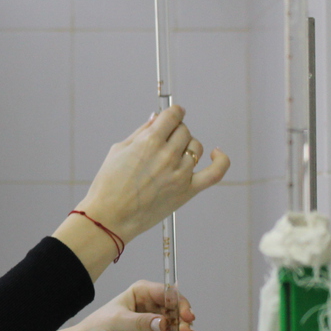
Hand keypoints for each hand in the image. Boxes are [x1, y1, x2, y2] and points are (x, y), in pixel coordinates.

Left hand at [40, 281, 197, 330]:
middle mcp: (150, 308)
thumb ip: (140, 322)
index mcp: (140, 294)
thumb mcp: (116, 322)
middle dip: (184, 319)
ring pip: (177, 326)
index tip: (185, 314)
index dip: (178, 302)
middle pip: (175, 310)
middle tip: (186, 330)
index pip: (165, 293)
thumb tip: (163, 322)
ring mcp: (154, 326)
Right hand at [79, 106, 228, 242]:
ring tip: (174, 154)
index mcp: (149, 141)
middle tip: (163, 141)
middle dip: (174, 131)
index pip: (173, 115)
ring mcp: (180, 173)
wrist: (110, 217)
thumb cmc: (109, 184)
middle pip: (184, 130)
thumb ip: (141, 132)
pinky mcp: (187, 190)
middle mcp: (167, 155)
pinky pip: (215, 173)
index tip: (172, 115)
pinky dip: (221, 161)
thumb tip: (157, 118)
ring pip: (196, 147)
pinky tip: (217, 153)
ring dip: (187, 146)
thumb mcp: (119, 150)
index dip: (172, 113)